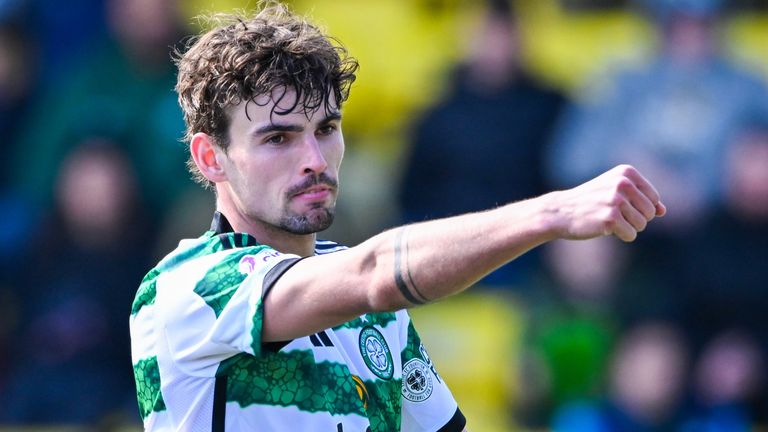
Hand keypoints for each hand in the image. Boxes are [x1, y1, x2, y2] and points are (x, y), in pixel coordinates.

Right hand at [546, 164, 665, 241]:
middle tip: (613, 215)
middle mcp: (622, 183)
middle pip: (649, 212)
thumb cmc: (591, 202)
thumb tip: (663, 211)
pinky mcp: (610, 218)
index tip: (620, 205)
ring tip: (608, 220)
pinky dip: (621, 236)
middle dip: (635, 219)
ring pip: (642, 225)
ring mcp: (616, 200)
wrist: (561, 211)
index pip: (654, 198)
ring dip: (628, 227)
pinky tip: (604, 228)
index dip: (640, 208)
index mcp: (626, 173)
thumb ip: (641, 199)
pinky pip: (631, 235)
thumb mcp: (615, 193)